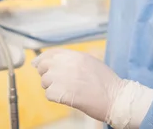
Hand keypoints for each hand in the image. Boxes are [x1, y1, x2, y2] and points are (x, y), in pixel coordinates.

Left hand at [32, 48, 152, 127]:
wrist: (115, 98)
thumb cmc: (106, 82)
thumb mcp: (90, 62)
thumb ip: (72, 60)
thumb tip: (52, 60)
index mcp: (74, 56)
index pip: (50, 53)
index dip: (42, 59)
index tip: (37, 64)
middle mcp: (65, 64)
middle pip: (43, 66)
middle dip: (47, 74)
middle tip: (57, 82)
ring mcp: (62, 78)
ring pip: (44, 82)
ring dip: (52, 87)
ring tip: (68, 90)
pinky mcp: (60, 93)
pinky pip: (49, 94)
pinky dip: (56, 98)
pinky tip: (68, 97)